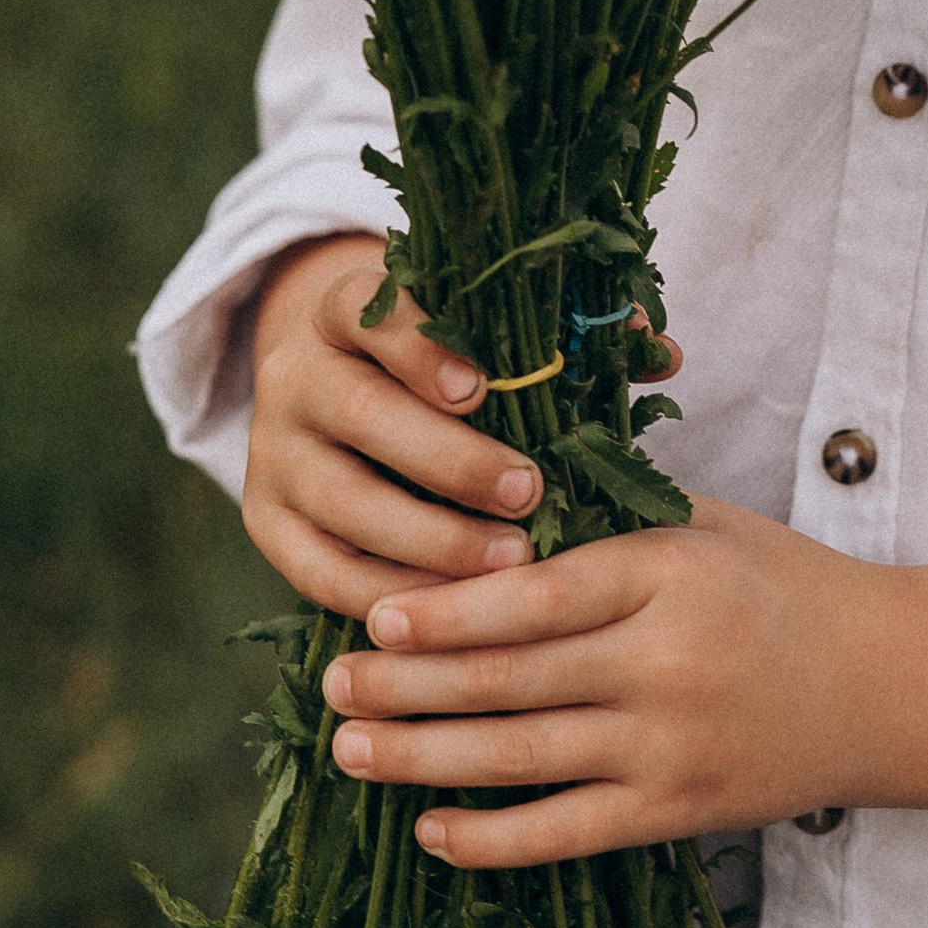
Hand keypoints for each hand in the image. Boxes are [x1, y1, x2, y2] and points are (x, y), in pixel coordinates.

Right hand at [240, 235, 680, 624]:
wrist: (327, 396)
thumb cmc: (440, 370)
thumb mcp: (480, 338)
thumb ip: (564, 342)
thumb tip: (660, 352)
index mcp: (345, 314)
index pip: (369, 312)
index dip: (421, 348)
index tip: (483, 387)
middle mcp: (299, 377)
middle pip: (359, 413)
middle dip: (447, 459)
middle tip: (527, 493)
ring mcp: (274, 454)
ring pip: (340, 500)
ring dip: (427, 540)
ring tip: (509, 566)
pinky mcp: (266, 523)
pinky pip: (319, 570)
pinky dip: (387, 594)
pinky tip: (455, 615)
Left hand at [320, 499, 902, 866]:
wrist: (889, 684)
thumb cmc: (784, 588)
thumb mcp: (707, 526)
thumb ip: (607, 521)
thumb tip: (480, 513)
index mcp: (669, 574)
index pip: (540, 595)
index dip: (451, 610)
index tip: (376, 615)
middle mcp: (666, 662)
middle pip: (512, 678)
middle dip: (409, 685)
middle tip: (330, 684)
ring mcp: (671, 746)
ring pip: (523, 757)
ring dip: (424, 757)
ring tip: (351, 748)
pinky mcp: (679, 813)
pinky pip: (567, 832)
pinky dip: (492, 837)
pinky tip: (429, 829)